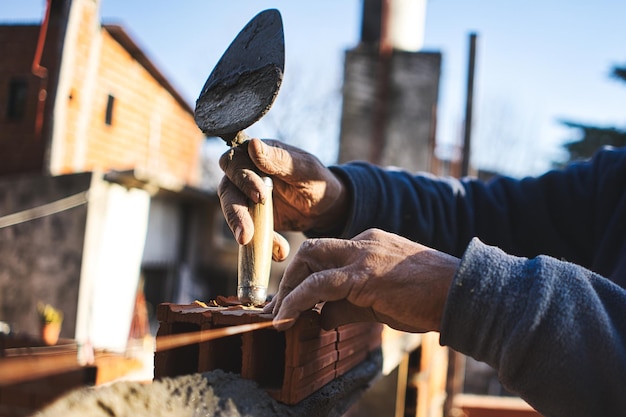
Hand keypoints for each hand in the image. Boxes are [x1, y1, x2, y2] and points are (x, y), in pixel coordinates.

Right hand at [218, 138, 347, 259]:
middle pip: (227, 192)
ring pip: (233, 213)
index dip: (243, 180)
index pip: (234, 163)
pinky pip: (249, 232)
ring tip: (252, 244)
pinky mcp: (251, 219)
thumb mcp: (303, 168)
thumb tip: (252, 144)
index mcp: (253, 155)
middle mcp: (243, 175)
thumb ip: (279, 159)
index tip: (260, 196)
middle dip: (235, 213)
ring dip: (243, 230)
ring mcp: (244, 199)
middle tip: (245, 234)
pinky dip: (262, 244)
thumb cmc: (316, 178)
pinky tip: (280, 251)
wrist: (326, 206)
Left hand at [266, 228, 459, 331]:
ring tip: (277, 316)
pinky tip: (285, 320)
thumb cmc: (428, 299)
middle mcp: (362, 241)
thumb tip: (320, 320)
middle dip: (288, 279)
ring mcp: (363, 254)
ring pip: (309, 260)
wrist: (462, 294)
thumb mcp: (381, 302)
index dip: (303, 278)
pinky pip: (319, 285)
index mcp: (369, 243)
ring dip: (288, 290)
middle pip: (311, 251)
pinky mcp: (364, 274)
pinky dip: (297, 301)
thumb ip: (349, 307)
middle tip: (275, 308)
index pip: (325, 254)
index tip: (288, 301)